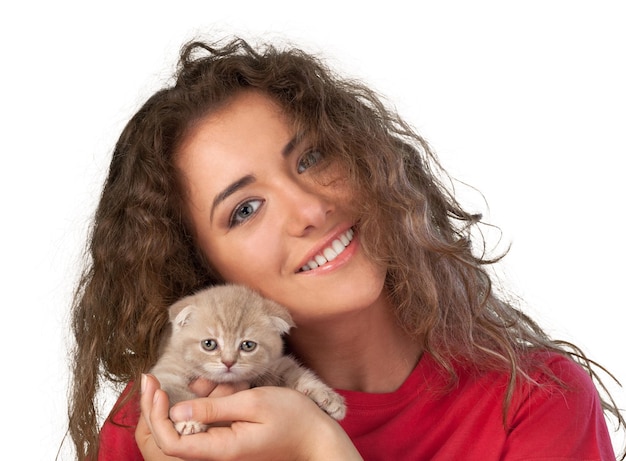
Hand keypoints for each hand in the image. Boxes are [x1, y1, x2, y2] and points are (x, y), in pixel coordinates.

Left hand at [138, 374, 361, 460]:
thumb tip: (176, 410)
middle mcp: (217, 452)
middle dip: (155, 407)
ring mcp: (222, 447)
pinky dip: (201, 403)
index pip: (170, 442)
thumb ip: (214, 408)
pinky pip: (203, 423)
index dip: (155, 416)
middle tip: (149, 378)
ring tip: (204, 382)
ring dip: (183, 401)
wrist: (317, 436)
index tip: (155, 387)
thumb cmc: (293, 418)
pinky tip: (214, 388)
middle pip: (169, 437)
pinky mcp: (228, 439)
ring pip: (185, 427)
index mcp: (220, 449)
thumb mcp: (253, 403)